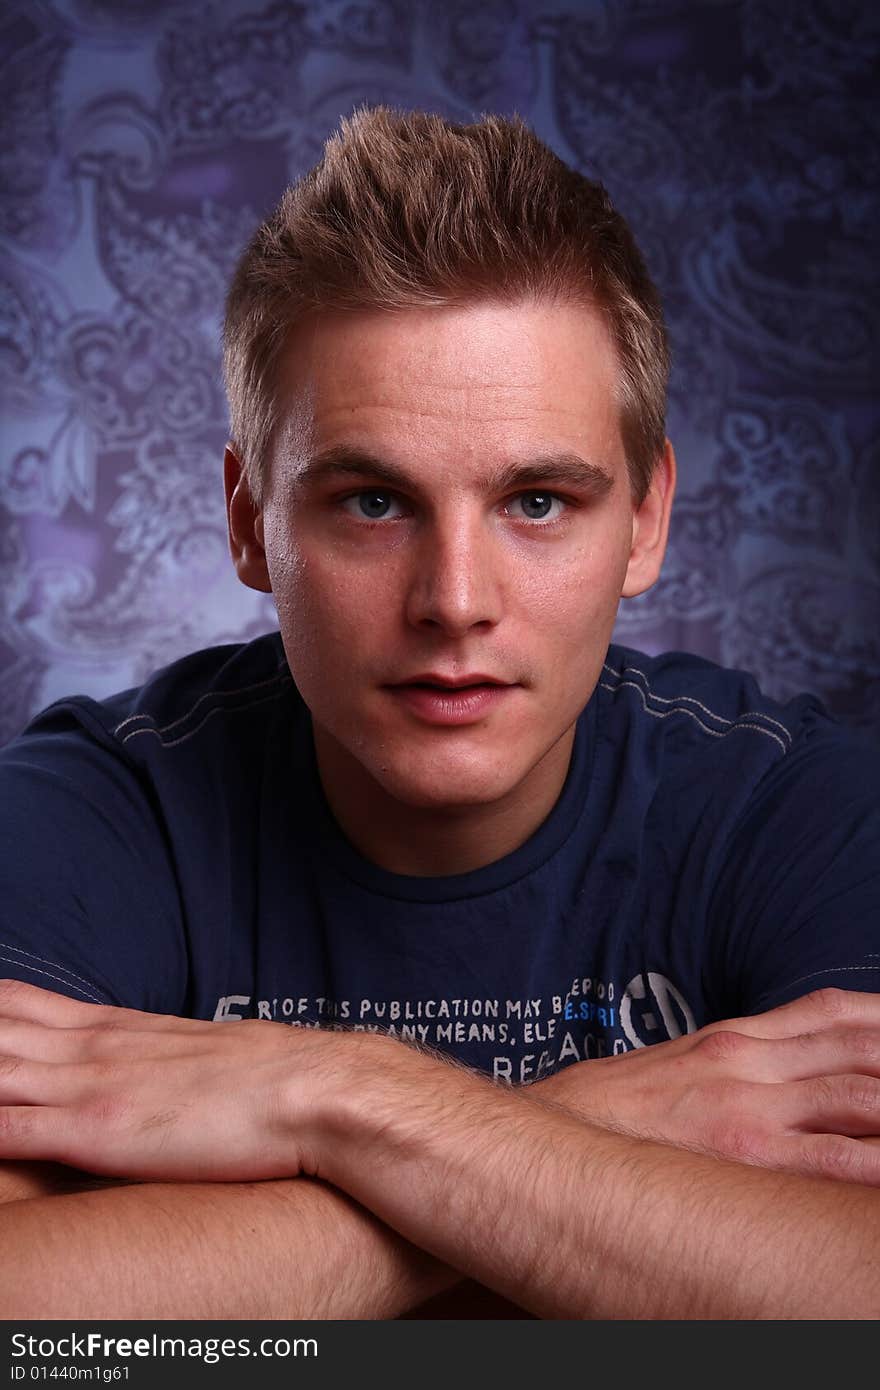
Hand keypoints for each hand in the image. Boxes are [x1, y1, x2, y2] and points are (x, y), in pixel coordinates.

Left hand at [0, 980, 379, 1182]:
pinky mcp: (97, 1130)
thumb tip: (138, 1075)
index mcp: (114, 1029)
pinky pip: (7, 1129)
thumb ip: (153, 1059)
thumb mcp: (196, 1056)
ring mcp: (88, 1085)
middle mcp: (90, 1047)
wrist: (313, 1091)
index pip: (20, 1004)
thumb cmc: (266, 1083)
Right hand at [532, 988, 879, 1183]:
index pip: (831, 1012)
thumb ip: (734, 1065)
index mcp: (734, 1037)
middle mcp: (748, 1059)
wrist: (549, 1135)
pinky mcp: (742, 1152)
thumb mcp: (677, 1069)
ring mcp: (748, 1103)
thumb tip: (783, 1077)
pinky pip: (833, 1157)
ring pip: (860, 1091)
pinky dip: (876, 1158)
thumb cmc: (609, 1113)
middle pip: (860, 1045)